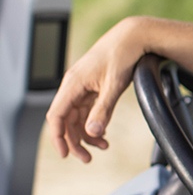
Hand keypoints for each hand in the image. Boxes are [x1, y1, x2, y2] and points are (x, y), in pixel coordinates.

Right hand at [46, 17, 145, 161]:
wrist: (133, 36)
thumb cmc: (123, 55)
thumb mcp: (114, 86)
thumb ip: (103, 110)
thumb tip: (92, 132)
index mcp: (73, 84)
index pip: (57, 116)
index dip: (58, 137)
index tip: (66, 154)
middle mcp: (74, 85)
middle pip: (67, 120)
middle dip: (75, 141)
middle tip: (87, 158)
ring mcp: (84, 86)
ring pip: (78, 116)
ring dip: (86, 133)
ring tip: (102, 146)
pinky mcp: (94, 86)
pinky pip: (88, 109)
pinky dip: (94, 122)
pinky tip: (104, 133)